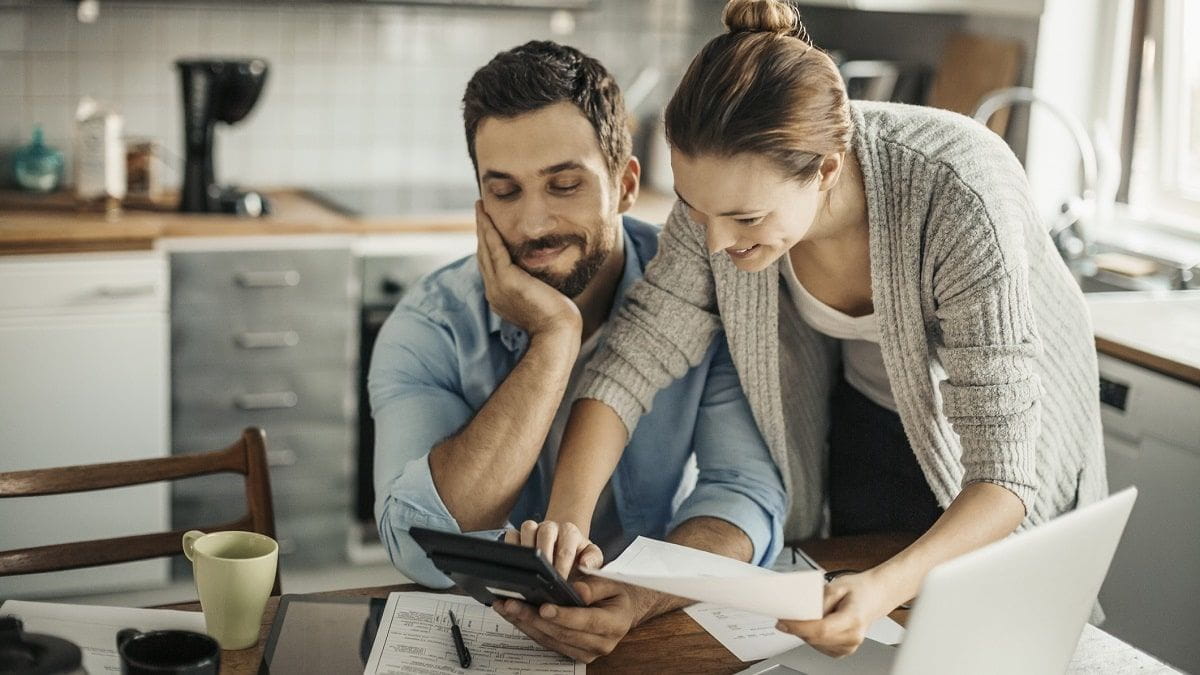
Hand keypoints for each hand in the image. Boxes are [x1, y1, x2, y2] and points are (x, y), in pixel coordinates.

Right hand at [476, 201, 580, 338]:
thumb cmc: (557, 320)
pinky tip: (487, 216)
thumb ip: (534, 286)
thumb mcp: (540, 299)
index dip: (487, 245)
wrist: (557, 332)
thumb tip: (541, 277)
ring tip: (480, 207)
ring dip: (482, 226)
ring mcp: (497, 286)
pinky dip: (489, 231)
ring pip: (485, 249)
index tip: (488, 228)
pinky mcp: (506, 280)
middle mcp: (494, 291)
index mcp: (500, 296)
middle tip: (479, 210)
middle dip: (481, 231)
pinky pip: (494, 249)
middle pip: (483, 254)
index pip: (490, 265)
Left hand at [493, 576, 640, 663]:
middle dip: (534, 618)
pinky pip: (548, 643)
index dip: (563, 615)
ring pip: (551, 640)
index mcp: (614, 623)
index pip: (586, 621)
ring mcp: (586, 652)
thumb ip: (595, 586)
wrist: (621, 611)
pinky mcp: (573, 654)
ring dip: (525, 624)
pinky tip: (515, 616)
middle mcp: (601, 643)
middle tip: (513, 604)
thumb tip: (576, 590)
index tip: (543, 607)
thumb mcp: (611, 582)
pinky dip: (529, 629)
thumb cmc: (615, 594)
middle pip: (563, 633)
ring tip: (507, 607)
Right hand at [504, 519, 602, 579]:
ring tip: (528, 570)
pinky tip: (515, 565)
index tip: (560, 582)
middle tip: (544, 577)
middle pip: (545, 533)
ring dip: (527, 550)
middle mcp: (551, 527)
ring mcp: (533, 529)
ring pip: (527, 529)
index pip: (566, 547)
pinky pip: (511, 535)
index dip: (562, 566)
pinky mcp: (518, 534)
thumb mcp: (592, 558)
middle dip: (544, 556)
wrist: (564, 547)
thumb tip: (585, 565)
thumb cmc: (578, 555)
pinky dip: (511, 548)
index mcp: (570, 532)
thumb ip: (594, 561)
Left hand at [774, 569, 898, 657]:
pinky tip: (816, 623)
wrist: (874, 596)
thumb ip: (817, 600)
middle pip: (814, 639)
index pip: (821, 630)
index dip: (798, 627)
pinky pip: (818, 646)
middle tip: (788, 614)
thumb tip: (799, 611)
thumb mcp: (836, 586)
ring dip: (804, 631)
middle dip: (797, 627)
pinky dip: (812, 635)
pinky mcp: (842, 651)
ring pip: (814, 644)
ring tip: (810, 615)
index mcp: (853, 620)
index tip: (783, 621)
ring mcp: (848, 647)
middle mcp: (852, 638)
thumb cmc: (858, 590)